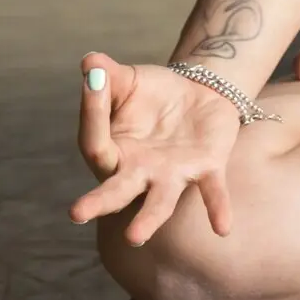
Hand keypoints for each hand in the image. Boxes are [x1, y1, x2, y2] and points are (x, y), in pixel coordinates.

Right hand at [71, 53, 241, 245]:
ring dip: (148, 218)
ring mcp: (171, 174)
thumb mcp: (128, 79)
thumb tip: (90, 62)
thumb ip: (108, 74)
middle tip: (76, 215)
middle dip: (98, 202)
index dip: (92, 108)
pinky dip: (218, 209)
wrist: (196, 92)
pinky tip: (223, 229)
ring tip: (135, 237)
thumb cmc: (152, 92)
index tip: (93, 78)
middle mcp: (138, 170)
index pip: (95, 140)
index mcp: (113, 149)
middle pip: (115, 189)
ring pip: (158, 201)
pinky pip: (212, 192)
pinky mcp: (205, 169)